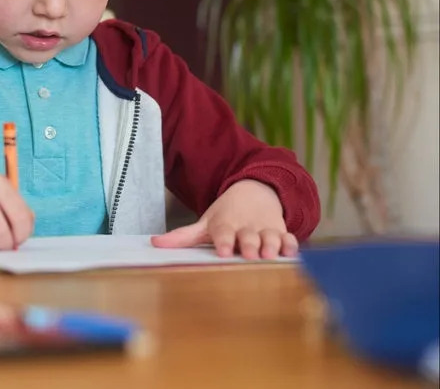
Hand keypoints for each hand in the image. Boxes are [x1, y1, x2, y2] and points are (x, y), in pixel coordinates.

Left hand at [152, 179, 297, 259]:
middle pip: (248, 236)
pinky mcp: (282, 231)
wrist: (254, 191)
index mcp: (225, 224)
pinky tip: (291, 252)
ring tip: (270, 255)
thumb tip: (154, 243)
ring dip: (271, 245)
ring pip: (270, 237)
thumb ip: (183, 236)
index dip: (224, 241)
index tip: (223, 251)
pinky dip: (291, 244)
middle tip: (250, 255)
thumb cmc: (226, 214)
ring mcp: (265, 228)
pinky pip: (289, 238)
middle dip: (249, 245)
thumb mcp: (205, 222)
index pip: (223, 232)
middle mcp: (246, 227)